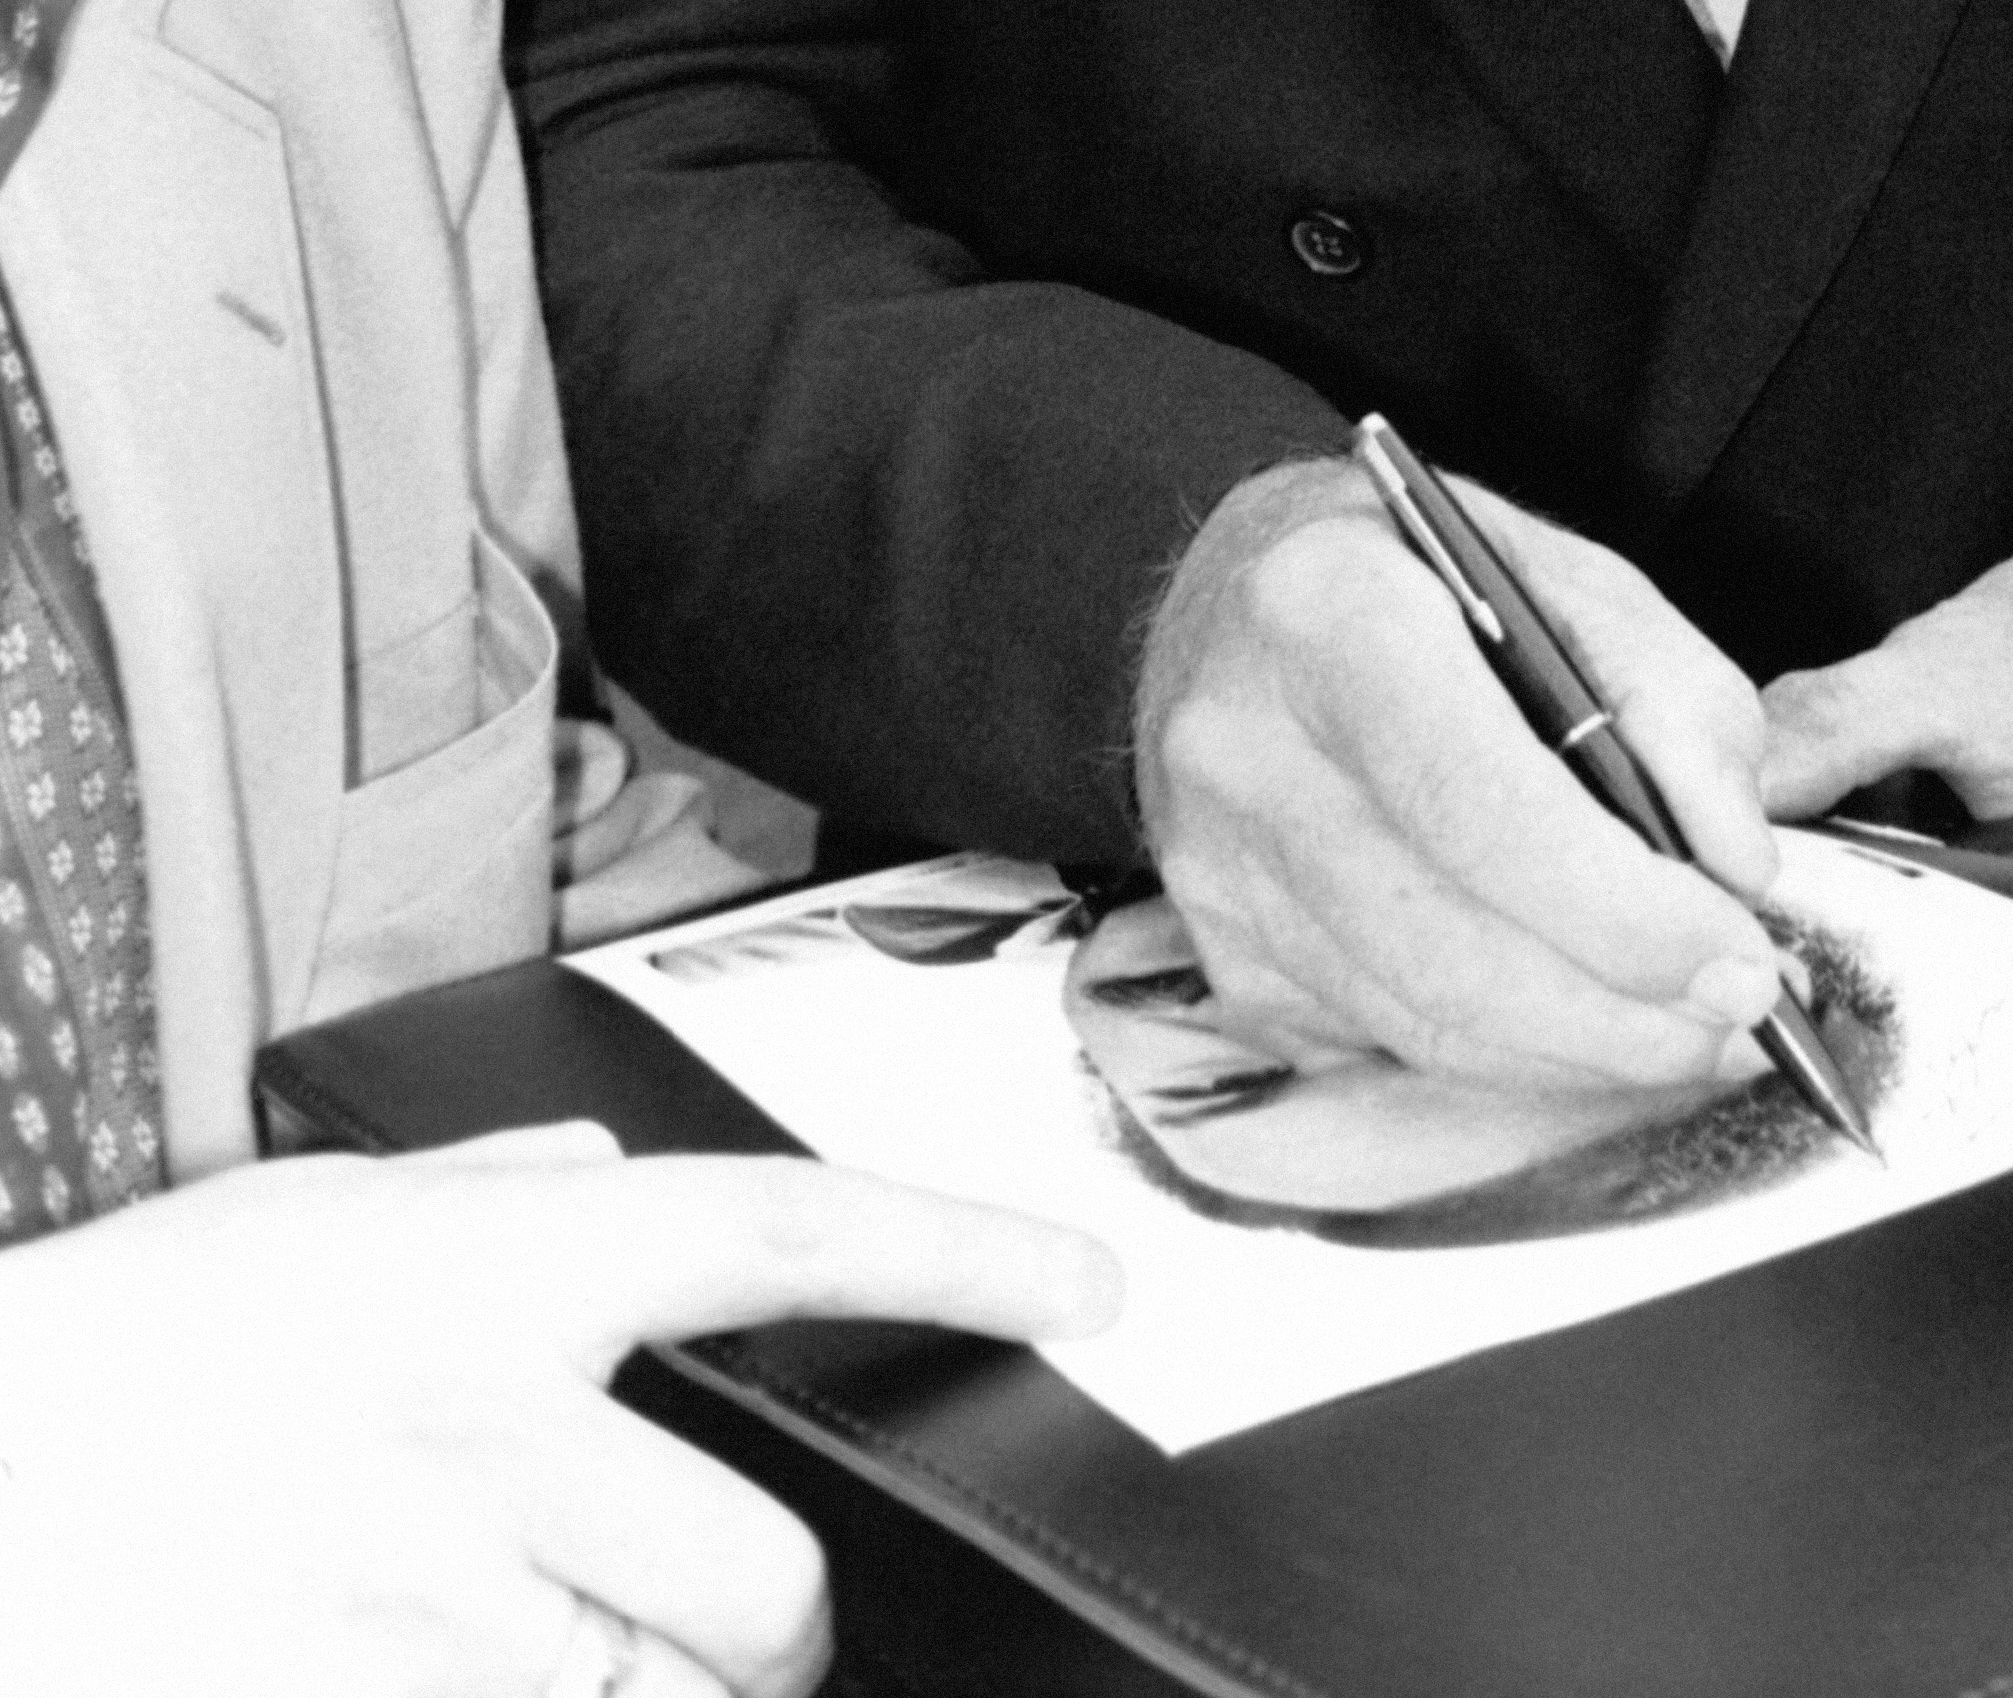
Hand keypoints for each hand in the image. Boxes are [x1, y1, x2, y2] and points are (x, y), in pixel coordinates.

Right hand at [0, 1121, 1118, 1697]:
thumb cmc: (107, 1365)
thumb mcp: (302, 1227)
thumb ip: (479, 1203)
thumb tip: (597, 1179)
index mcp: (495, 1280)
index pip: (788, 1236)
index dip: (963, 1256)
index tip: (1089, 1286)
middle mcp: (498, 1441)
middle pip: (760, 1576)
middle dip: (761, 1633)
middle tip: (715, 1631)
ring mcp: (441, 1618)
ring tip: (553, 1662)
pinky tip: (464, 1688)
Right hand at [1134, 455, 1785, 1094]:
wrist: (1242, 601)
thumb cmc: (1421, 579)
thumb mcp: (1567, 575)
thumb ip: (1675, 700)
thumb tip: (1735, 861)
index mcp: (1329, 607)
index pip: (1477, 801)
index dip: (1618, 908)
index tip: (1737, 954)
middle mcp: (1243, 742)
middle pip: (1452, 942)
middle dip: (1623, 1007)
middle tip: (1747, 1012)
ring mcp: (1213, 865)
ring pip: (1426, 1018)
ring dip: (1585, 1050)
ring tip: (1696, 1030)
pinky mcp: (1222, 953)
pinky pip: (1389, 1040)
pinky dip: (1510, 1053)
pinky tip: (1587, 1023)